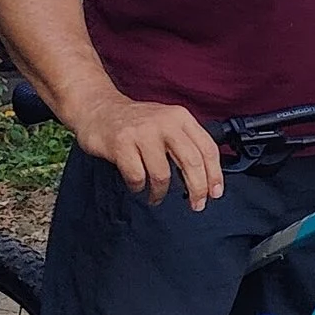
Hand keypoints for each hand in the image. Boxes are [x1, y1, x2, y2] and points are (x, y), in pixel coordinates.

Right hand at [74, 89, 222, 209]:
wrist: (99, 109)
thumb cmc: (137, 123)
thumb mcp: (168, 122)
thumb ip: (186, 143)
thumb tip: (206, 176)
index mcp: (181, 117)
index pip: (207, 148)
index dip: (215, 174)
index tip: (215, 193)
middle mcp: (165, 122)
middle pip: (192, 162)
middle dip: (197, 189)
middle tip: (196, 205)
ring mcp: (142, 133)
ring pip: (163, 174)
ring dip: (161, 192)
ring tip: (156, 197)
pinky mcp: (121, 144)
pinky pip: (137, 176)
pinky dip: (138, 187)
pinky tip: (137, 186)